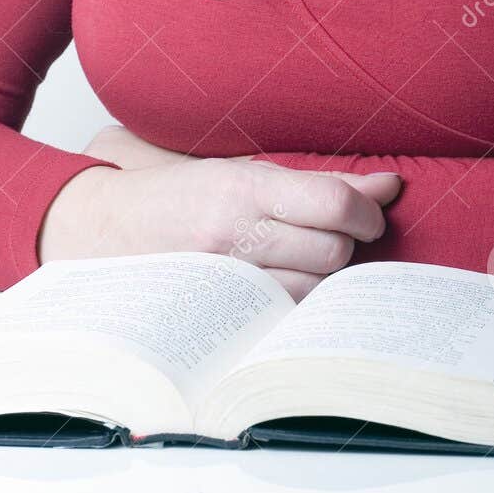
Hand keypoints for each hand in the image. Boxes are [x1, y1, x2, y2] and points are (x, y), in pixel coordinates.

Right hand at [66, 131, 400, 299]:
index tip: (371, 215)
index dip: (367, 212)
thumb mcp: (247, 173)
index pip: (333, 204)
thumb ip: (321, 183)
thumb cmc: (181, 196)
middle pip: (332, 251)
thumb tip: (390, 186)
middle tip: (330, 234)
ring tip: (301, 259)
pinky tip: (282, 287)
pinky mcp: (218, 315)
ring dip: (321, 277)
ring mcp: (225, 280)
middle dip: (344, 243)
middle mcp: (235, 235)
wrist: (103, 229)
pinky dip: (294, 304)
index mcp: (243, 188)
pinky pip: (283, 318)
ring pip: (313, 290)